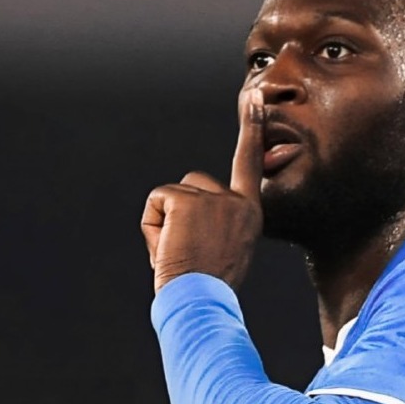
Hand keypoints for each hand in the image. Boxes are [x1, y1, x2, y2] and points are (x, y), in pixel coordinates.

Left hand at [141, 90, 264, 291]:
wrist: (201, 303)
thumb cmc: (209, 287)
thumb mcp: (226, 250)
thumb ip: (219, 223)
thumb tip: (194, 208)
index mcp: (250, 213)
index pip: (250, 162)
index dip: (251, 129)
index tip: (253, 99)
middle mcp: (237, 201)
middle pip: (191, 185)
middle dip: (179, 214)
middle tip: (188, 253)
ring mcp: (214, 199)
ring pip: (171, 195)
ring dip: (165, 223)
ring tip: (178, 254)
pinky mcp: (188, 201)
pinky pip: (156, 203)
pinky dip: (151, 227)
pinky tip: (167, 250)